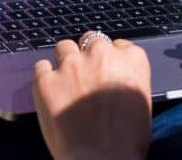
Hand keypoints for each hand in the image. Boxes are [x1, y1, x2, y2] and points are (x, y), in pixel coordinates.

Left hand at [33, 33, 151, 159]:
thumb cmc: (126, 142)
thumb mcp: (140, 101)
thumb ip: (126, 78)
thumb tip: (114, 75)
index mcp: (131, 60)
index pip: (120, 45)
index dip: (112, 58)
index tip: (108, 69)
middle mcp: (101, 54)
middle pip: (91, 39)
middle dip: (88, 54)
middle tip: (86, 75)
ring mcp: (71, 64)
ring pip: (64, 47)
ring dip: (65, 61)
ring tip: (66, 82)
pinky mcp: (47, 78)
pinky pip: (41, 66)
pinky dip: (44, 76)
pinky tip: (50, 91)